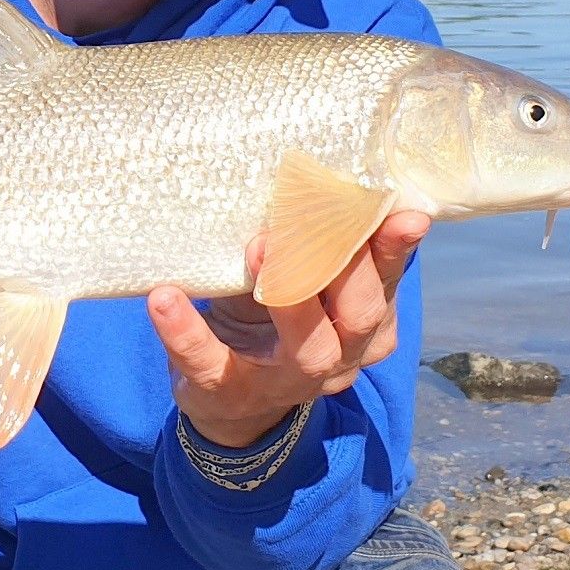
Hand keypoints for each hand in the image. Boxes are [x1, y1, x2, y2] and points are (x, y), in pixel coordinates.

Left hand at [148, 211, 429, 448]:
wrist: (229, 402)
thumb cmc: (272, 316)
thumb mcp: (302, 278)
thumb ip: (317, 239)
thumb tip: (322, 166)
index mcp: (361, 322)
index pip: (385, 280)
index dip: (394, 248)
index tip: (405, 214)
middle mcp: (338, 356)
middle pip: (361, 315)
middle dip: (343, 264)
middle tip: (311, 214)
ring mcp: (286, 381)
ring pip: (309, 349)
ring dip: (289, 297)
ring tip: (258, 246)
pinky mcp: (227, 393)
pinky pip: (210, 365)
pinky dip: (186, 332)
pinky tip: (164, 298)